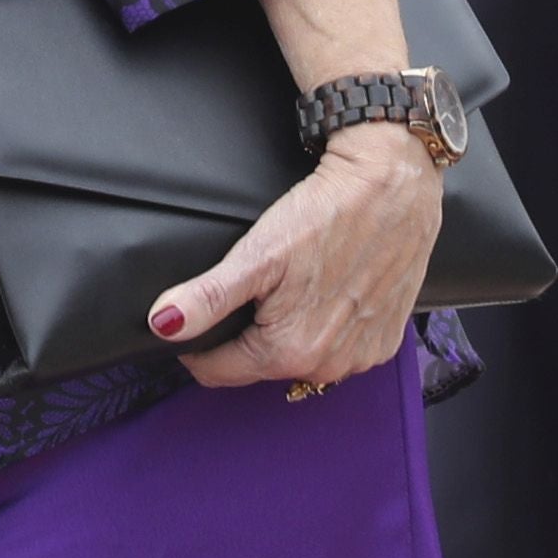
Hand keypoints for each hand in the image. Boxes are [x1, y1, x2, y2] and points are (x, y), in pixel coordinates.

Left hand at [147, 124, 441, 395]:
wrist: (395, 185)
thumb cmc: (328, 213)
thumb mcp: (258, 252)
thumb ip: (208, 296)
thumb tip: (162, 325)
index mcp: (289, 353)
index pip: (217, 371)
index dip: (198, 344)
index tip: (199, 310)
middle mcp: (328, 367)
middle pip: (259, 365)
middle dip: (247, 335)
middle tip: (254, 285)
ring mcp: (362, 358)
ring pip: (300, 359)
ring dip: (289, 333)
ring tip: (292, 283)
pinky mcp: (387, 341)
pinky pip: (340, 349)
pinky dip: (328, 328)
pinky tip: (328, 290)